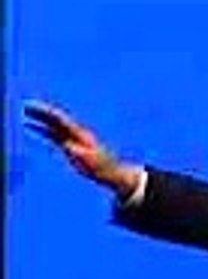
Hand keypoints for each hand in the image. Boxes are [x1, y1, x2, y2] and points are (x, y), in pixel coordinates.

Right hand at [23, 101, 140, 197]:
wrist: (110, 172)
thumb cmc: (101, 167)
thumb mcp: (88, 160)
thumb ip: (77, 151)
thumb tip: (66, 145)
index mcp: (80, 133)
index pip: (60, 119)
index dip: (46, 112)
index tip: (33, 106)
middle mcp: (75, 133)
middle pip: (55, 119)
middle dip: (41, 112)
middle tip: (26, 106)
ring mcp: (72, 138)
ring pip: (53, 125)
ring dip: (39, 119)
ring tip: (25, 112)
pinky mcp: (70, 146)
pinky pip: (53, 135)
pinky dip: (42, 129)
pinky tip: (32, 127)